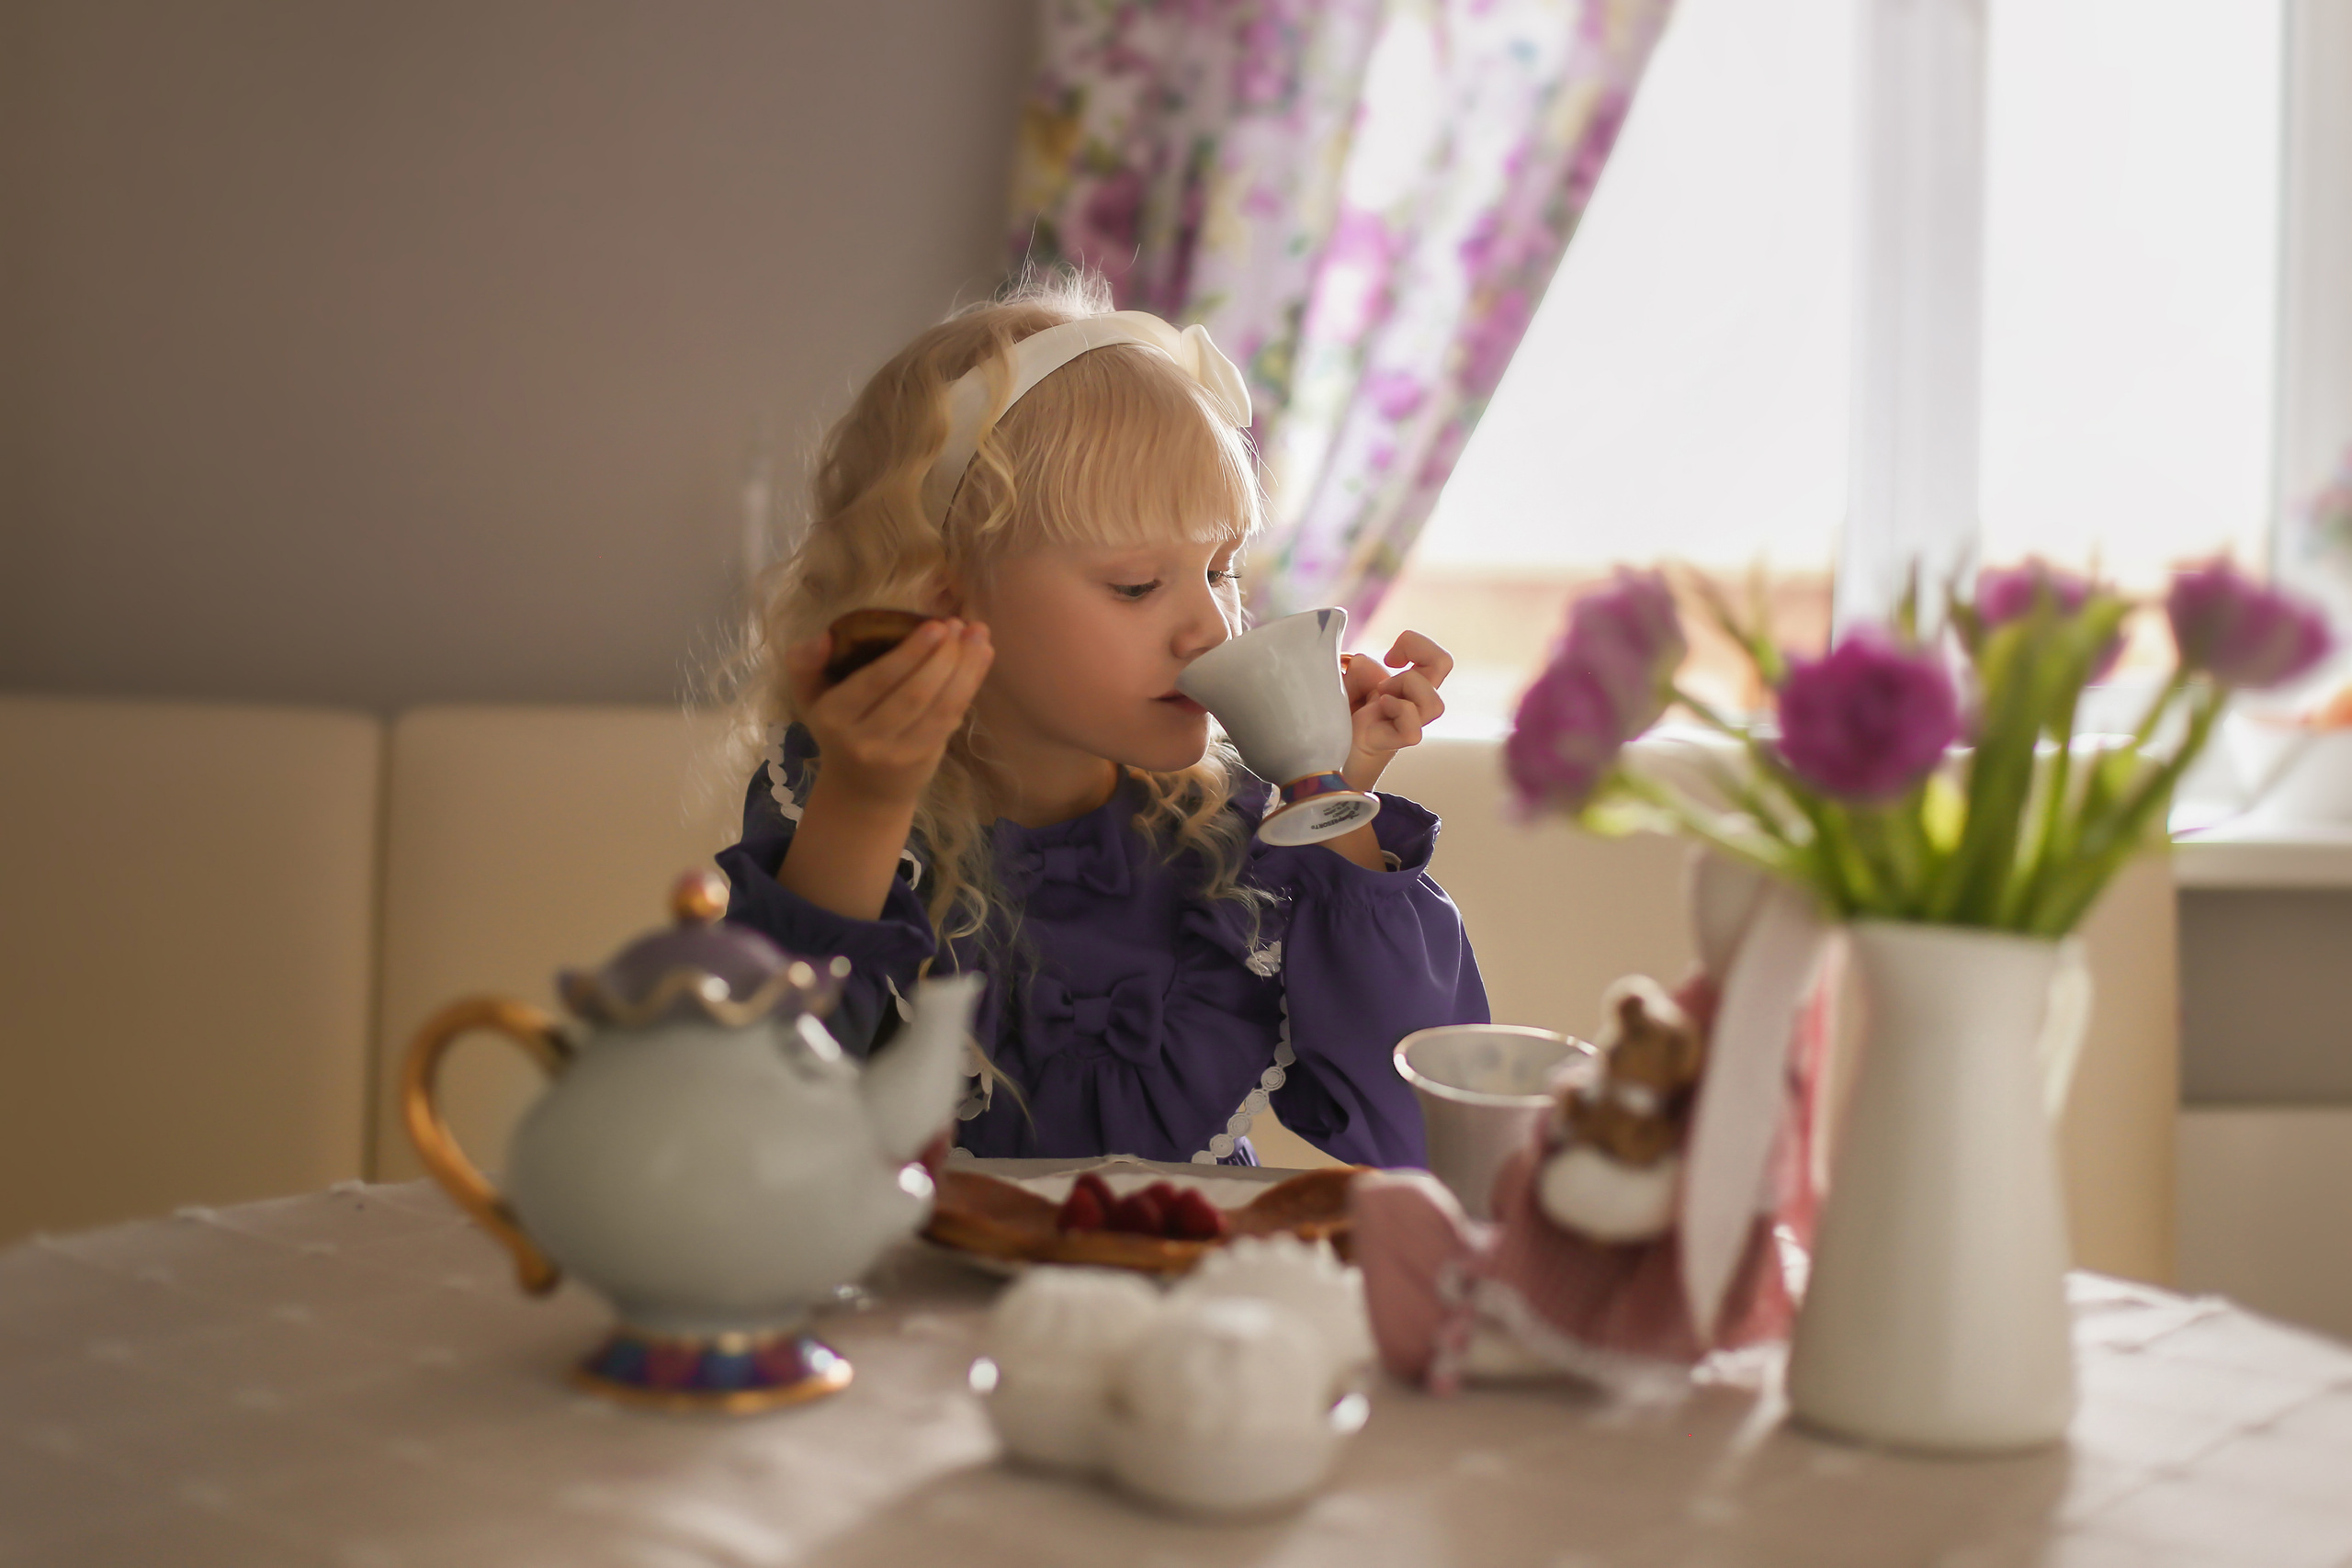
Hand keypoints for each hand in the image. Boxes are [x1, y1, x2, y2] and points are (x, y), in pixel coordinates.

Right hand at [783, 617, 993, 807]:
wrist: (861, 789)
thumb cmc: (839, 727)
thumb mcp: (811, 695)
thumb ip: (805, 662)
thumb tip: (825, 637)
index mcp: (833, 717)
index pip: (876, 681)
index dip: (910, 653)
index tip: (936, 624)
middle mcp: (864, 741)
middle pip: (913, 694)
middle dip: (943, 656)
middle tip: (960, 625)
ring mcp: (897, 755)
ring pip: (939, 708)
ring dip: (965, 669)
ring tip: (979, 637)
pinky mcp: (923, 761)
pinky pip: (950, 720)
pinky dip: (969, 687)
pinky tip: (980, 660)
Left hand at [1340, 630, 1450, 793]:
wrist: (1326, 755)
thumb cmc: (1337, 716)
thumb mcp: (1344, 684)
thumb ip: (1359, 671)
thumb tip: (1374, 664)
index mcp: (1406, 686)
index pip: (1436, 658)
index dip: (1416, 644)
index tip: (1391, 656)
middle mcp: (1412, 702)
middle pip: (1443, 665)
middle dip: (1416, 653)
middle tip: (1388, 669)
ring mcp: (1406, 723)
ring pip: (1434, 704)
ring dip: (1405, 688)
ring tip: (1380, 696)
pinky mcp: (1394, 743)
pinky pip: (1412, 732)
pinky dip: (1397, 713)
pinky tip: (1376, 712)